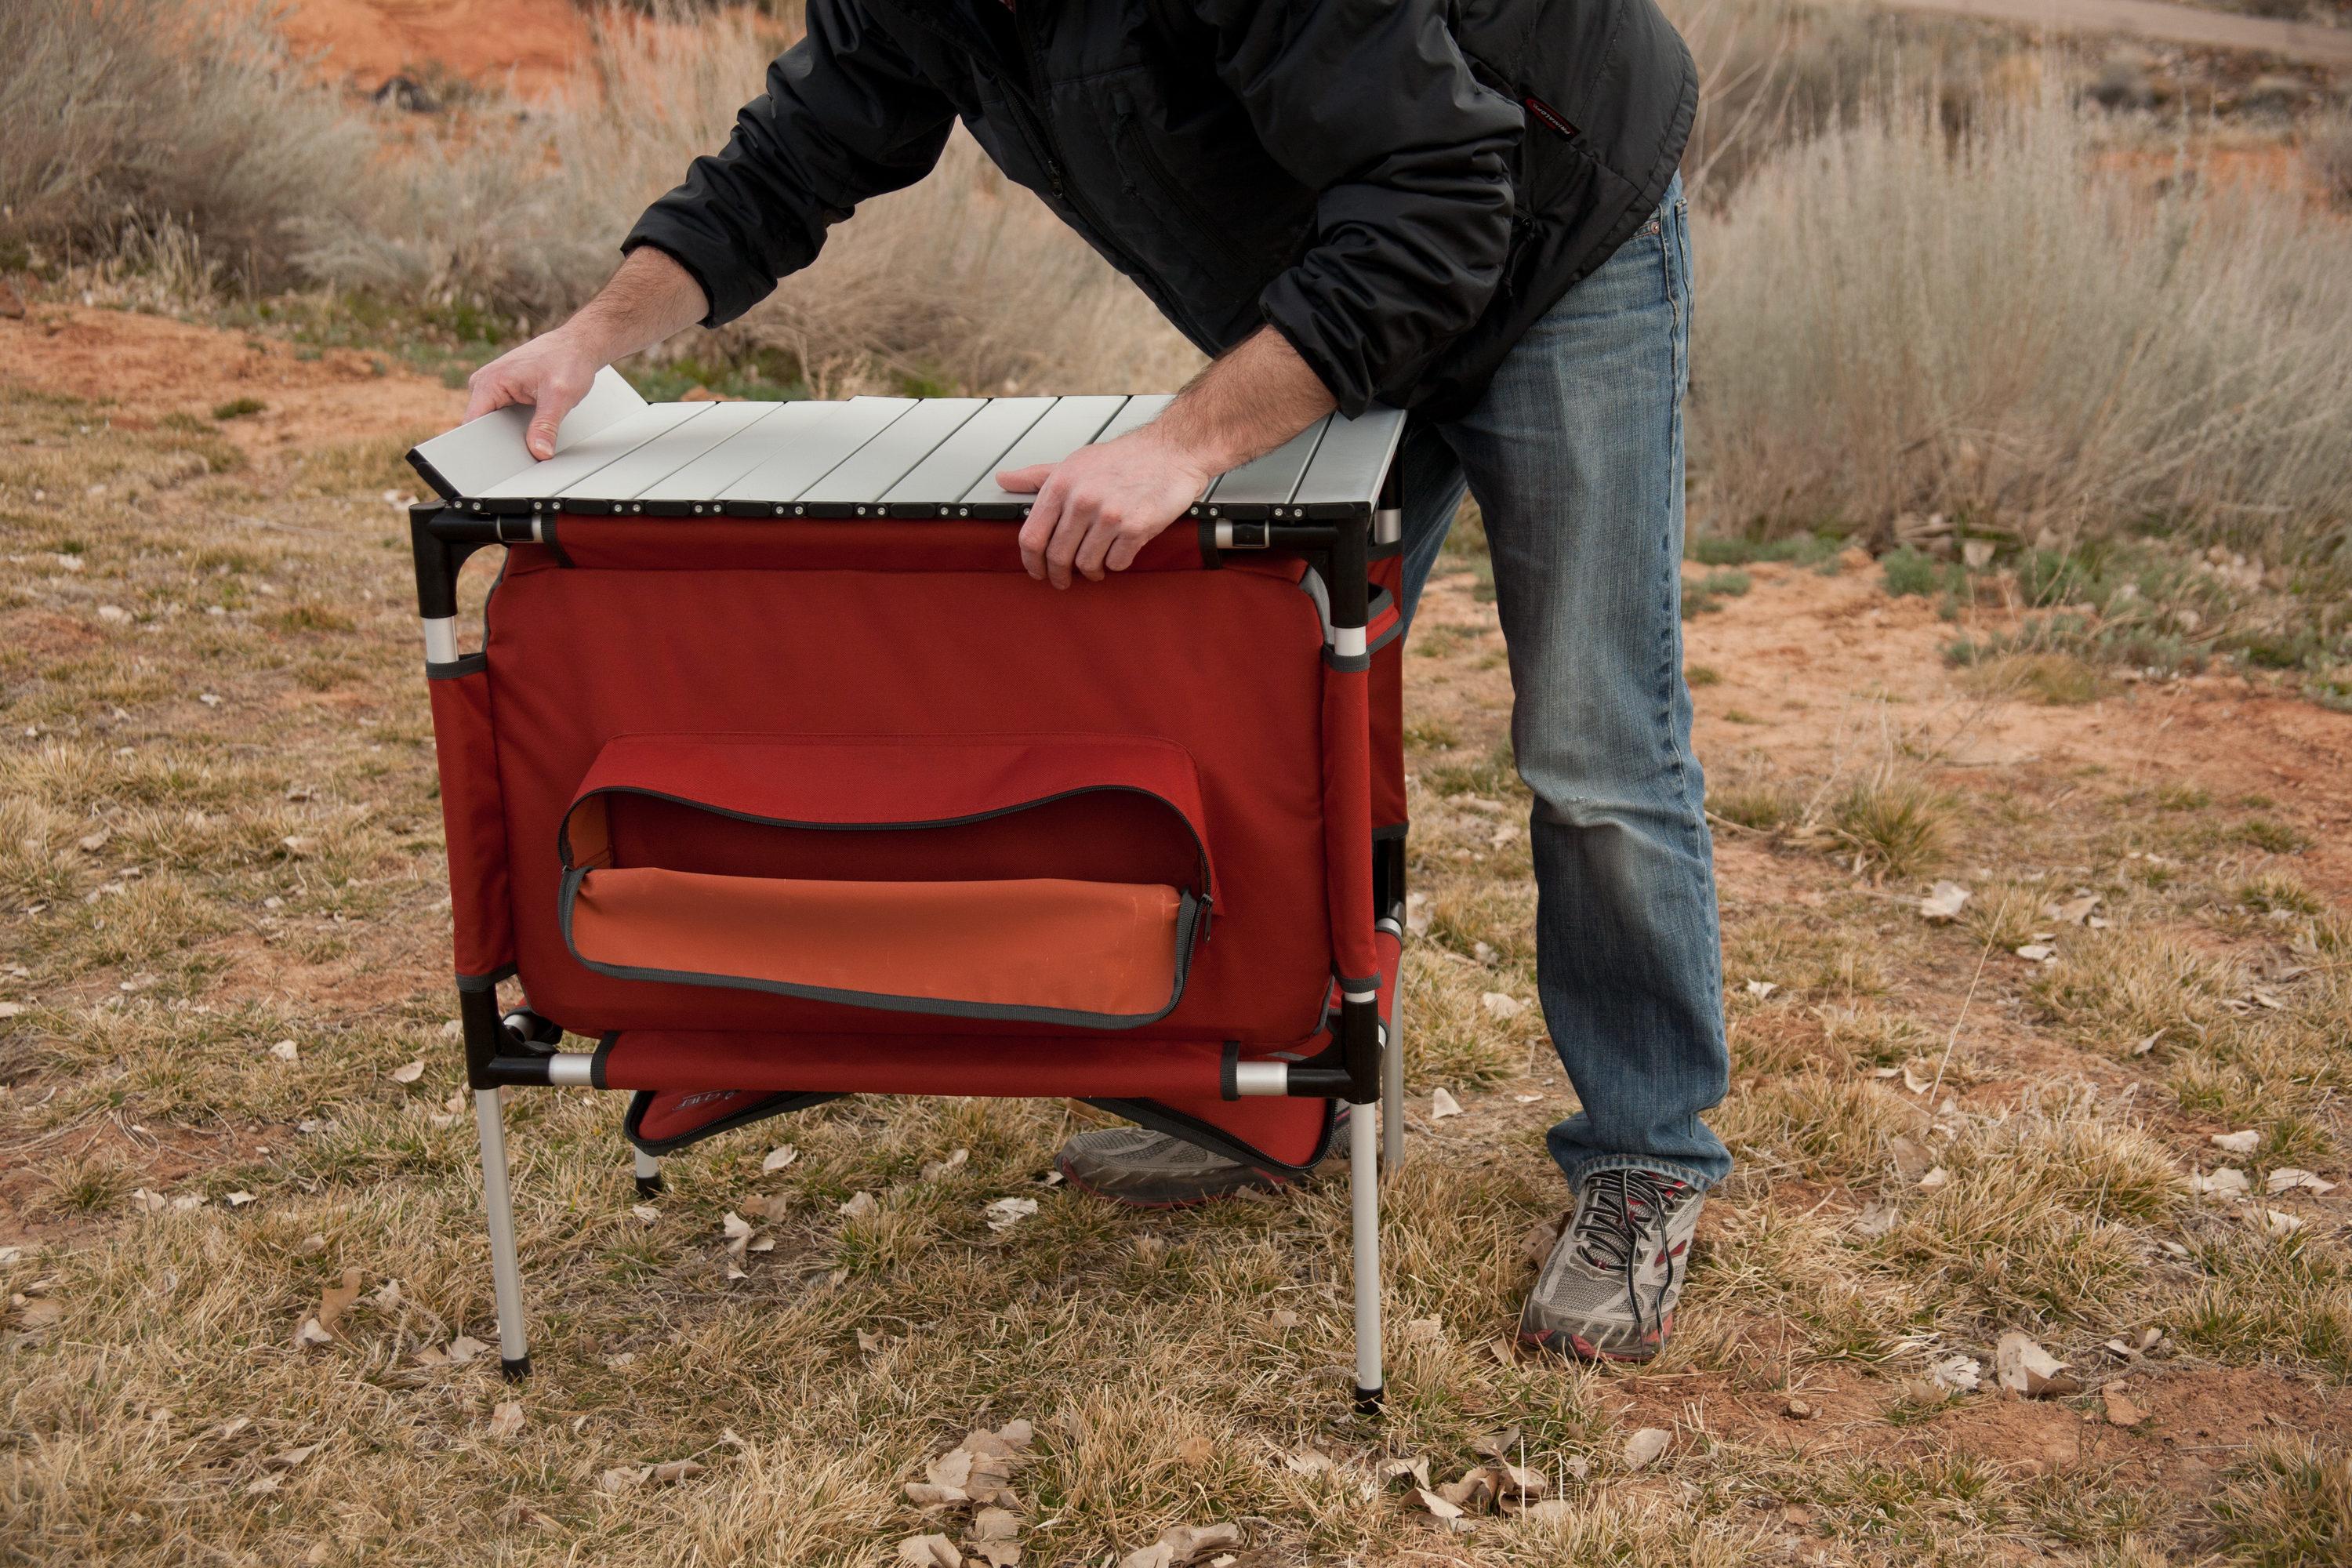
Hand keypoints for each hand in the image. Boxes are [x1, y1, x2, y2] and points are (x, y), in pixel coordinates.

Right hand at [463, 329, 605, 460]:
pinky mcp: (504, 394)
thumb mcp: (560, 396)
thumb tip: (539, 452)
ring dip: (510, 437)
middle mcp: (485, 384)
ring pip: (494, 426)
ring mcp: (493, 389)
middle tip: (523, 454)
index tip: (494, 463)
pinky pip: (503, 419)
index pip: (473, 425)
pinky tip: (531, 434)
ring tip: (530, 440)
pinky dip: (517, 429)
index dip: (482, 447)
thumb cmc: (568, 360)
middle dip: (500, 444)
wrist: (578, 346)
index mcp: (489, 381)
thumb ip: (546, 426)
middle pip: (483, 428)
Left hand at [999, 430, 1213, 588]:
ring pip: (1087, 564)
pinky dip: (1117, 562)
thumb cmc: (1124, 458)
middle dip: (1059, 574)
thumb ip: (1037, 476)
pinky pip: (1117, 563)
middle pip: (1057, 556)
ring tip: (1097, 564)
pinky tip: (1121, 550)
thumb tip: (1003, 479)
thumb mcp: (1076, 462)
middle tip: (1064, 580)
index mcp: (1061, 484)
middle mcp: (1082, 500)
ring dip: (1091, 570)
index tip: (1037, 571)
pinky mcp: (1136, 527)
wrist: (1172, 451)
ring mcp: (1109, 515)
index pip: (1031, 537)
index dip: (1031, 562)